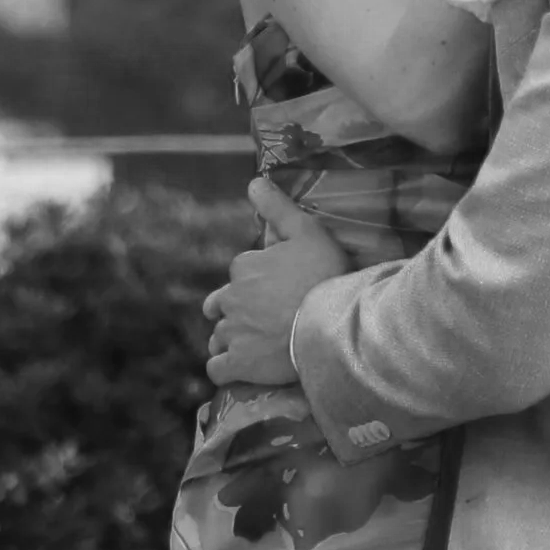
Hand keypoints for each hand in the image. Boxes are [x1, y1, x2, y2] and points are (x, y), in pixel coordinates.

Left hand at [204, 178, 347, 386]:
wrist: (332, 324)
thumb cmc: (325, 276)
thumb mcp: (307, 231)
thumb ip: (278, 208)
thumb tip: (253, 181)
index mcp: (244, 266)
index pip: (241, 272)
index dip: (257, 281)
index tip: (277, 290)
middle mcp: (231, 298)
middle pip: (219, 305)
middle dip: (232, 311)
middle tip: (259, 321)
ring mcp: (232, 333)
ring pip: (218, 336)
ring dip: (229, 340)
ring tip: (252, 346)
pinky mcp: (237, 364)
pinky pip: (217, 368)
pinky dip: (224, 368)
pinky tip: (237, 369)